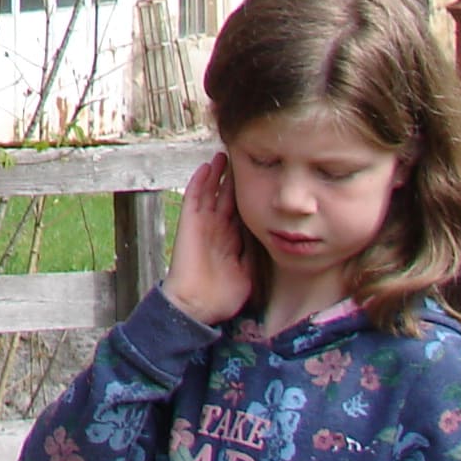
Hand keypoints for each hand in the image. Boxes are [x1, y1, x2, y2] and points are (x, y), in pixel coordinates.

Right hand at [164, 153, 252, 325]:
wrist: (198, 305)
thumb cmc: (223, 296)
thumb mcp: (248, 273)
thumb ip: (255, 255)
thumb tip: (270, 241)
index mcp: (231, 239)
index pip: (241, 211)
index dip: (248, 196)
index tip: (259, 179)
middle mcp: (217, 228)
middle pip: (226, 197)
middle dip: (232, 180)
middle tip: (240, 159)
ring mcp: (203, 224)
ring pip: (210, 192)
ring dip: (216, 174)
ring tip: (223, 155)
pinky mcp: (190, 223)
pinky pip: (194, 198)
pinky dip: (199, 182)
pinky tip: (205, 168)